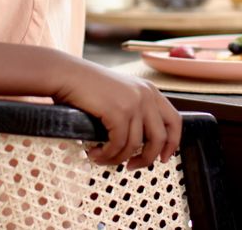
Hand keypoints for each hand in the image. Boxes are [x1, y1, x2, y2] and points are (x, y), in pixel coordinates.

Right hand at [53, 60, 181, 169]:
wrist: (67, 74)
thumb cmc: (87, 87)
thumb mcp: (120, 94)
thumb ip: (134, 111)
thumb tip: (139, 145)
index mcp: (150, 90)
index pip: (175, 121)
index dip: (172, 143)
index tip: (162, 158)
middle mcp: (146, 95)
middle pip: (160, 138)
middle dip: (147, 158)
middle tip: (132, 166)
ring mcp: (133, 103)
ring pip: (136, 146)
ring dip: (118, 159)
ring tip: (102, 159)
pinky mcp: (118, 112)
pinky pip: (118, 145)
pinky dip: (106, 155)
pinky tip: (95, 153)